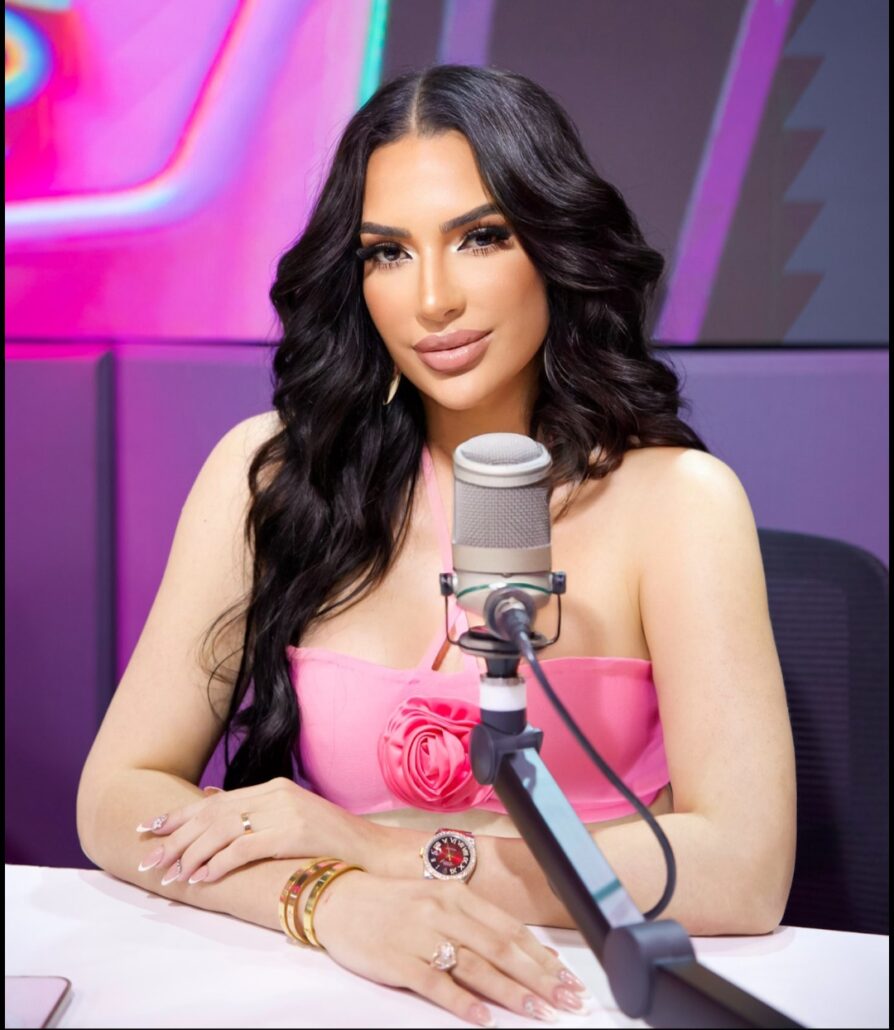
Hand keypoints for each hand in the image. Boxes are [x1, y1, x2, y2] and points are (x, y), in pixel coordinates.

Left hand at [135, 778, 372, 885]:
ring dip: (192, 854)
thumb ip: (253, 808)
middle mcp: (275, 794)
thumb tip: (209, 796)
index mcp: (272, 788)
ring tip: (172, 874)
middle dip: (177, 838)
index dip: (179, 814)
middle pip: (213, 814)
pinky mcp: (294, 832)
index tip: (149, 829)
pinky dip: (220, 863)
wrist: (372, 849)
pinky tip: (203, 877)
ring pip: (224, 830)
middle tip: (150, 860)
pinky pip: (246, 847)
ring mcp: (285, 811)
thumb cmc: (330, 840)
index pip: (214, 800)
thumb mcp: (290, 814)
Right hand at [310, 871, 591, 1025]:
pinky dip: (461, 1002)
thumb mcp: (439, 901)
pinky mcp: (398, 960)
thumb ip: (480, 923)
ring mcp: (420, 935)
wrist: (339, 898)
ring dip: (511, 992)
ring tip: (538, 1012)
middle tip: (568, 1000)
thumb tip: (529, 950)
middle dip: (540, 977)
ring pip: (475, 966)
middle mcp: (443, 911)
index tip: (569, 979)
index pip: (510, 928)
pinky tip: (483, 1019)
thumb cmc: (392, 902)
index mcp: (457, 895)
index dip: (543, 956)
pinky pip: (435, 984)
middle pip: (501, 948)